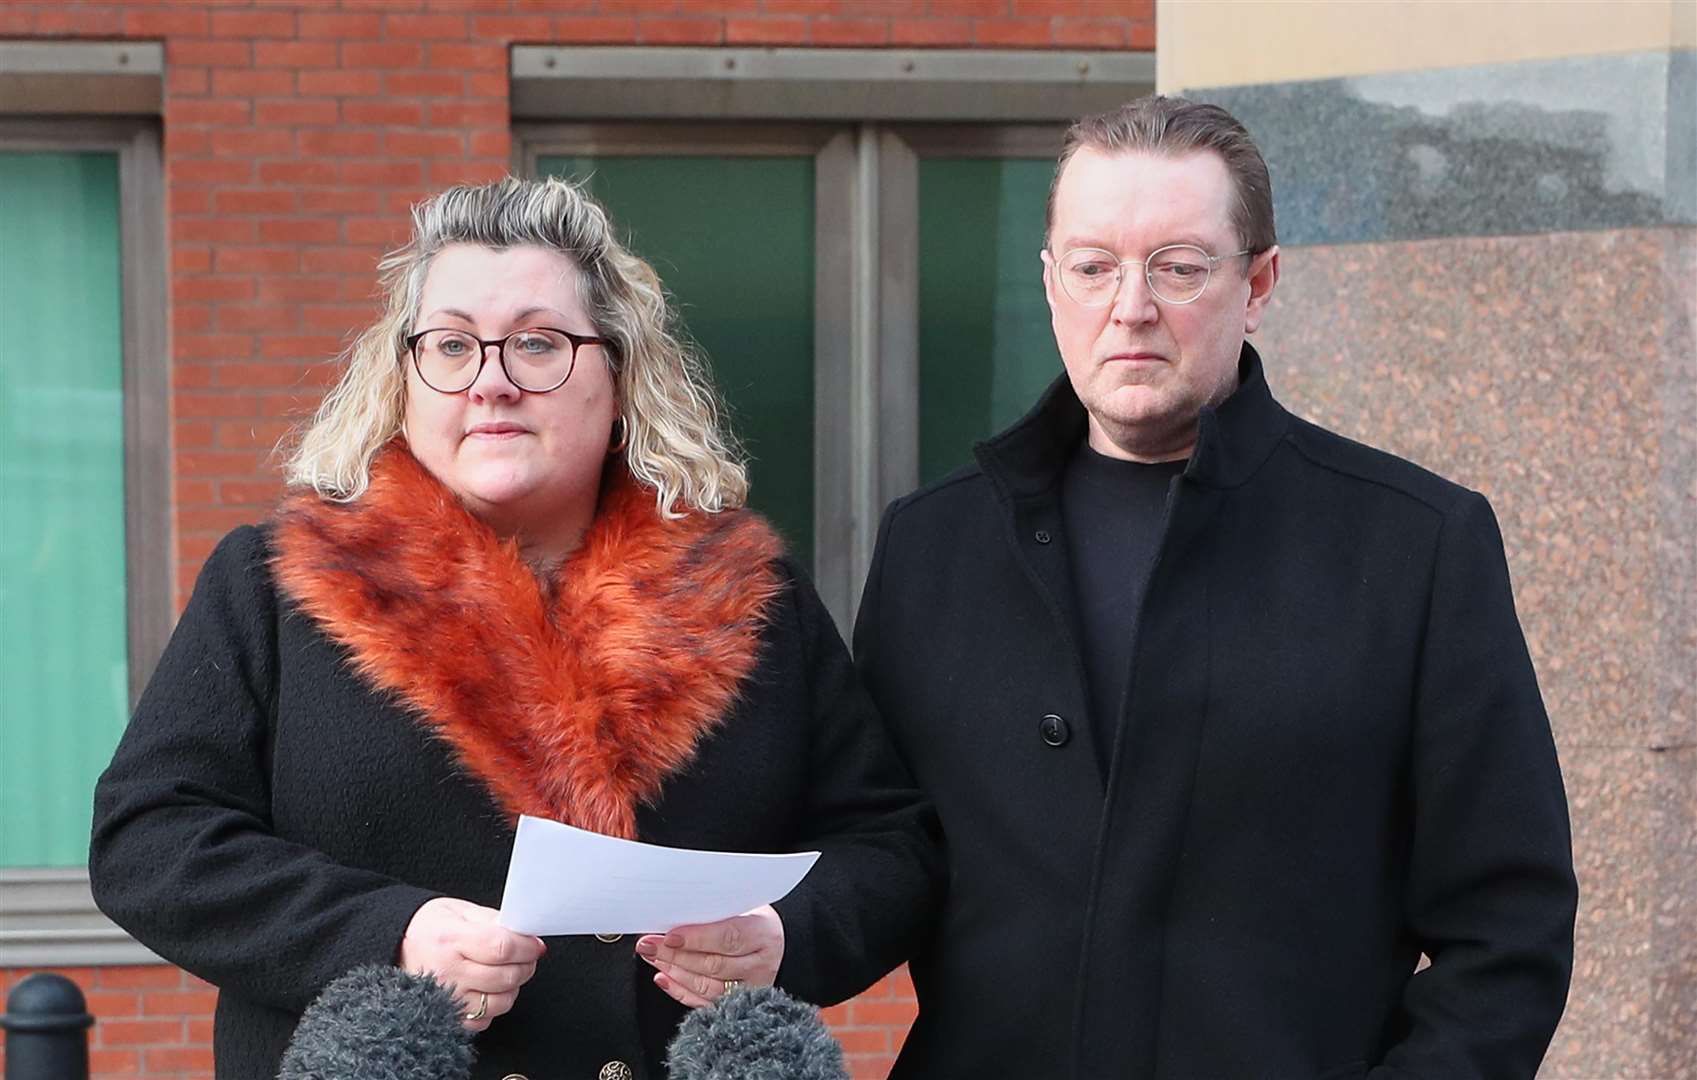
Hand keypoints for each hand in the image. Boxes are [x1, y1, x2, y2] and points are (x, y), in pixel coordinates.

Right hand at [398, 897, 545, 1031]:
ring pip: (500, 1001)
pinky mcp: (446, 1018)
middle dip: (526, 965)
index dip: (527, 947)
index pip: (502, 947)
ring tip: (506, 971)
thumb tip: (525, 935)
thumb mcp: (460, 911)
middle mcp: (446, 972)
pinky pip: (484, 1020)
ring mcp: (445, 999)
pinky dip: (494, 1006)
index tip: (535, 944)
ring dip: (512, 987)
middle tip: (526, 956)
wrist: (395, 945)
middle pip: (506, 976)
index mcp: (451, 940)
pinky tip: (488, 989)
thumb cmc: (429, 926)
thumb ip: (494, 921)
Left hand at [635, 904, 784, 1007]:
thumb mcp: (745, 907)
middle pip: (713, 964)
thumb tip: (677, 910)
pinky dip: (680, 991)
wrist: (778, 945)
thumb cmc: (755, 922)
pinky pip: (704, 1003)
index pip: (728, 937)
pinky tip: (664, 977)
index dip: (697, 938)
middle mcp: (760, 965)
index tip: (670, 936)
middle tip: (648, 944)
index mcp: (763, 934)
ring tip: (653, 957)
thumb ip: (717, 911)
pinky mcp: (738, 1005)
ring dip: (674, 972)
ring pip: (706, 986)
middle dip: (675, 955)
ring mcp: (750, 989)